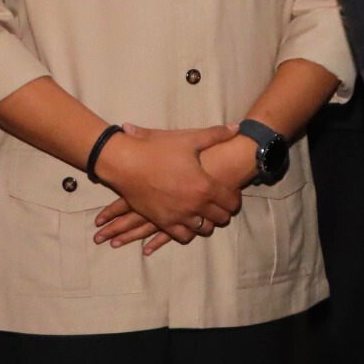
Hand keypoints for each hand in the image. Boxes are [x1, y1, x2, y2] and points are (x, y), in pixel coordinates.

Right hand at [92, 125, 241, 246]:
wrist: (126, 163)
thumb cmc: (159, 150)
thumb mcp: (190, 139)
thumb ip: (216, 135)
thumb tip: (237, 127)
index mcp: (205, 186)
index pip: (231, 202)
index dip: (235, 199)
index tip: (232, 194)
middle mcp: (195, 205)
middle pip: (220, 218)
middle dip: (224, 212)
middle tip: (221, 204)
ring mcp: (179, 216)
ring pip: (203, 229)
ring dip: (208, 222)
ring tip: (206, 214)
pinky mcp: (163, 222)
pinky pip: (183, 236)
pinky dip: (189, 232)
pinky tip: (189, 224)